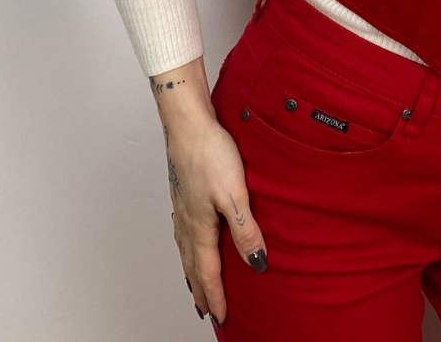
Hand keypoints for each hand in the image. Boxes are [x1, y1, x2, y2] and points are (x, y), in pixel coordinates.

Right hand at [150, 57, 268, 325]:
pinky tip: (190, 241)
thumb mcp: (235, 195)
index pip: (209, 271)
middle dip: (201, 290)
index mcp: (200, 227)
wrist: (188, 124)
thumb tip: (257, 263)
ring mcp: (182, 207)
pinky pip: (184, 232)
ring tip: (196, 284)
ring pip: (186, 250)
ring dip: (193, 271)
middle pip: (193, 266)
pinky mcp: (183, 192)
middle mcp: (187, 222)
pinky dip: (188, 248)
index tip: (222, 316)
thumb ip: (246, 230)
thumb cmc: (211, 155)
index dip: (216, 295)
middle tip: (205, 311)